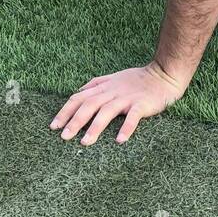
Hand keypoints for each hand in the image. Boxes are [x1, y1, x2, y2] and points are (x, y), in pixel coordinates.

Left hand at [50, 62, 185, 145]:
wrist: (164, 74)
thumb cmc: (138, 79)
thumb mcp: (113, 78)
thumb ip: (96, 84)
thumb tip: (78, 92)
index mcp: (104, 87)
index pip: (79, 98)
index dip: (65, 111)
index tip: (54, 126)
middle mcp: (112, 92)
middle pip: (89, 105)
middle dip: (75, 121)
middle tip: (64, 137)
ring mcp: (127, 98)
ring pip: (107, 112)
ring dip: (95, 127)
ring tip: (85, 142)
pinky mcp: (142, 104)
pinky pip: (133, 117)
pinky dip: (126, 128)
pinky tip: (119, 140)